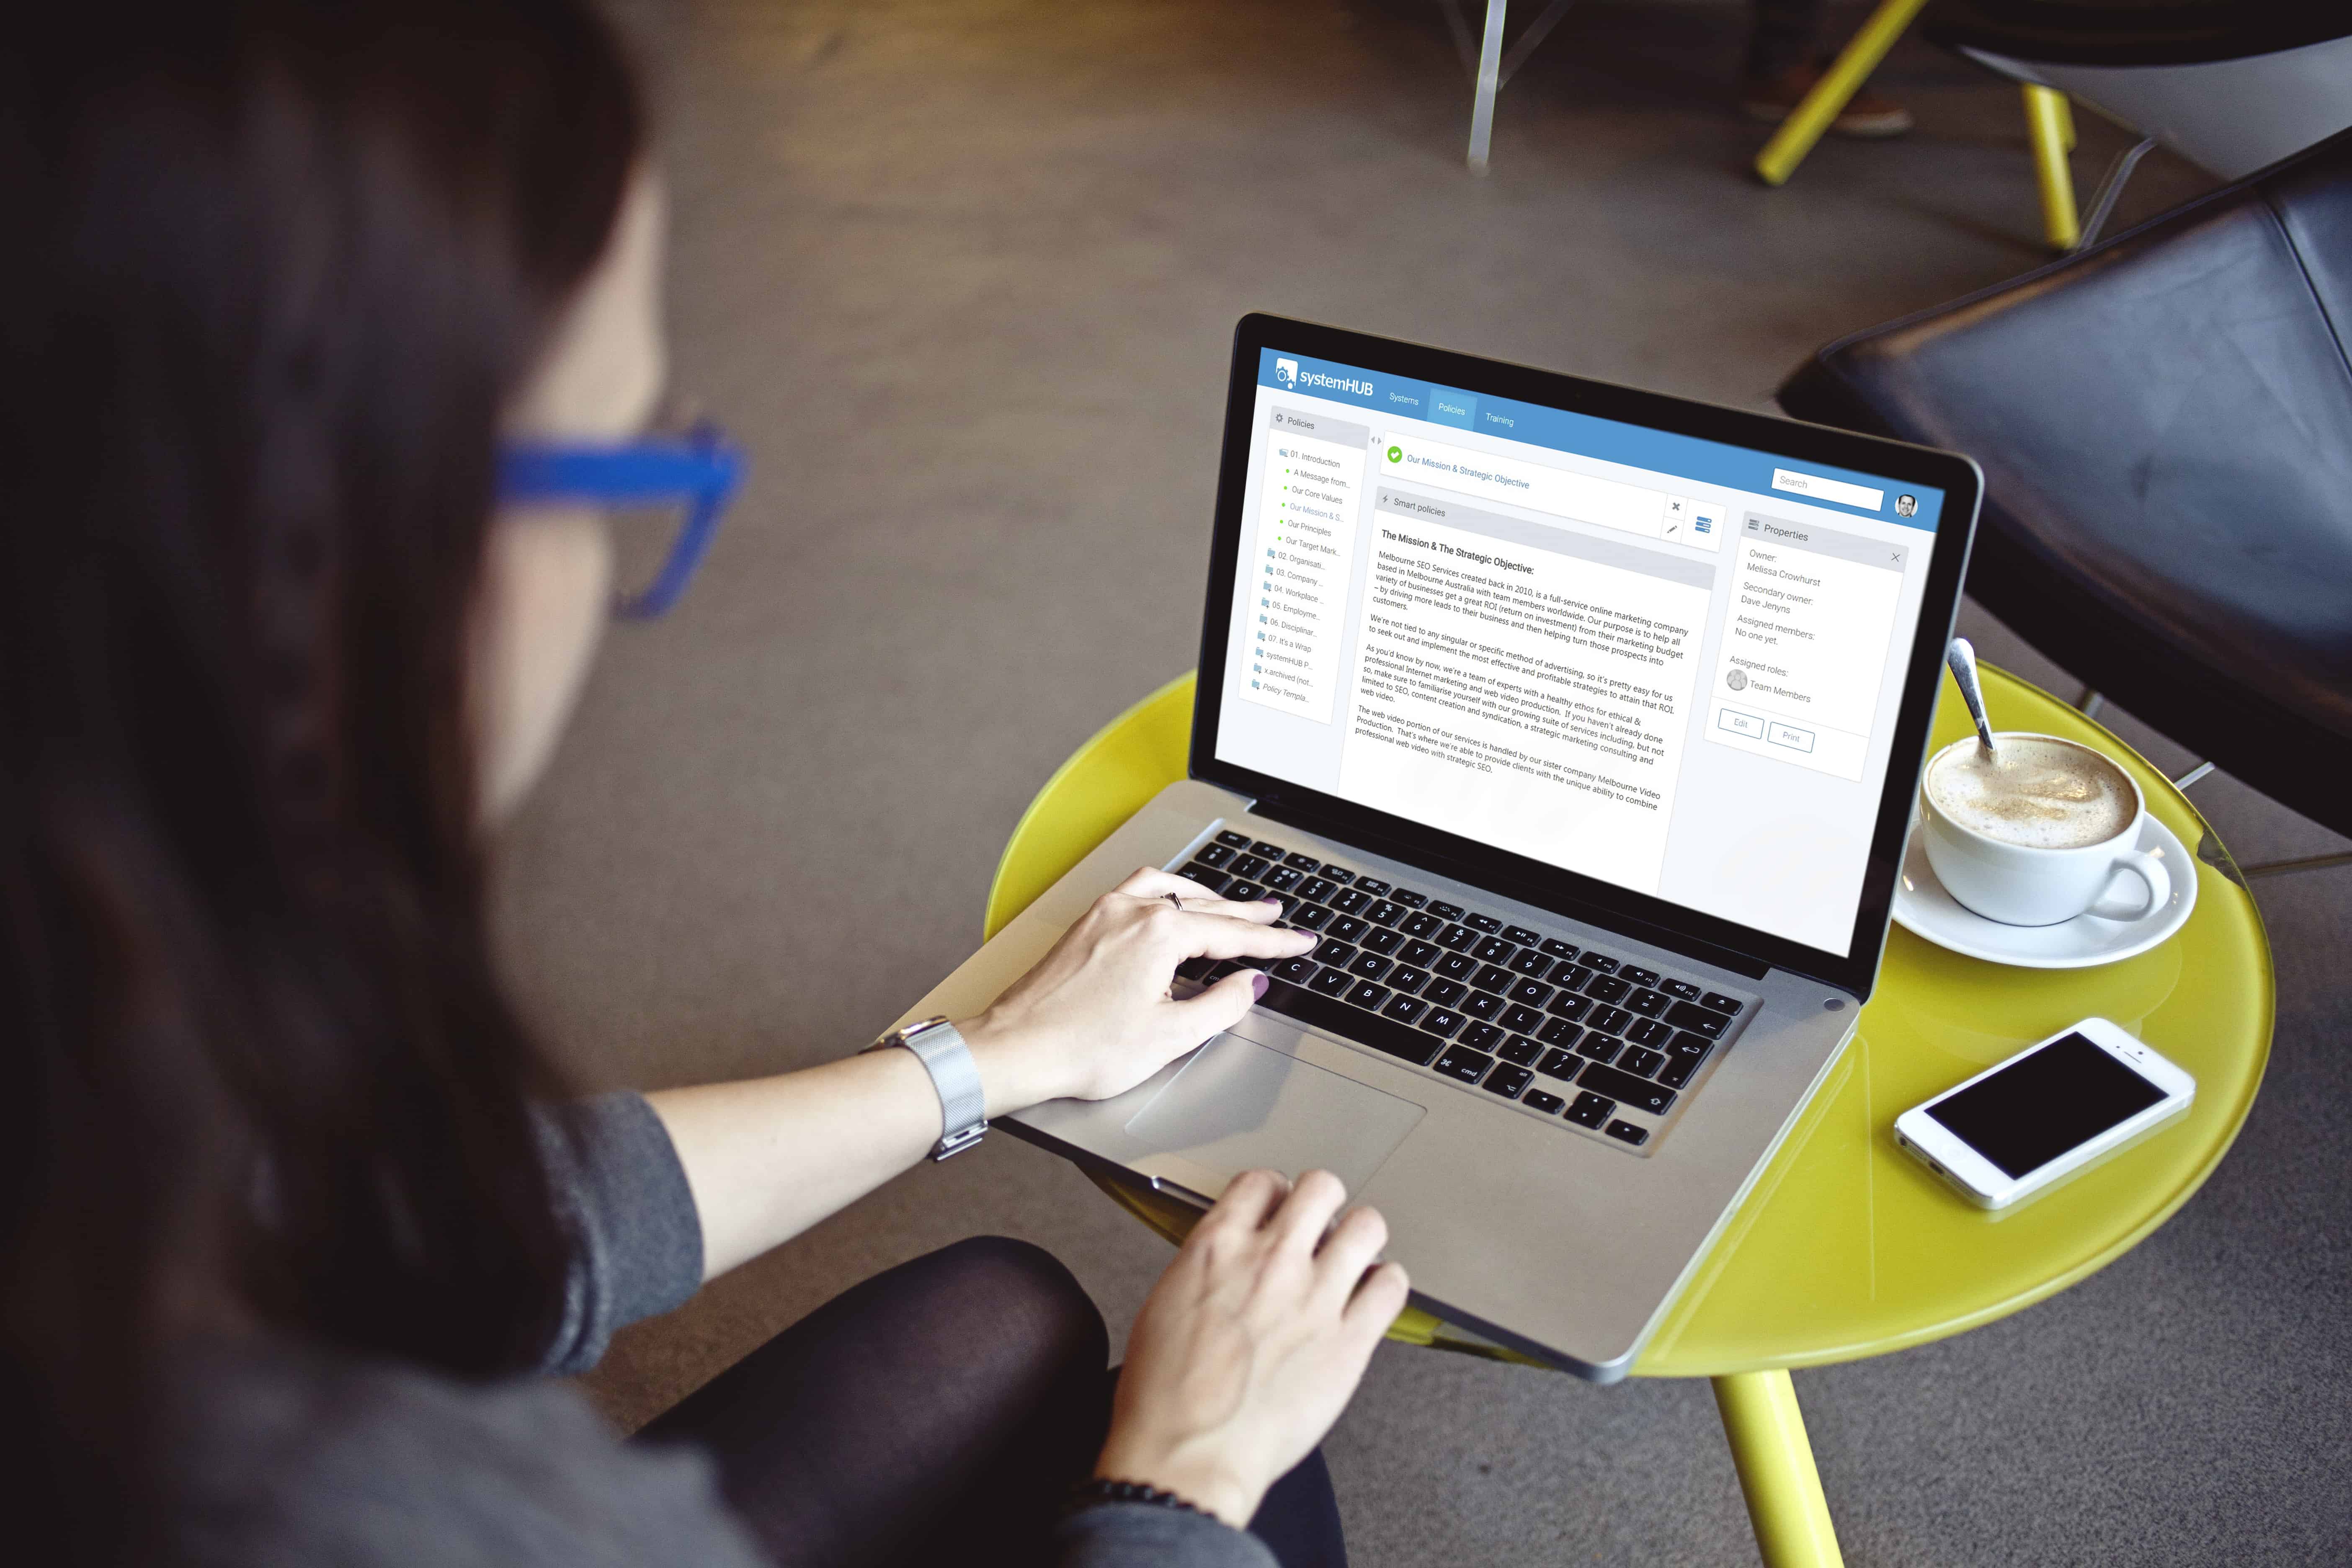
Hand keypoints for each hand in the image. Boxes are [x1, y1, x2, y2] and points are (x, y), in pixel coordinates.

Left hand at [959, 867, 1315, 1114]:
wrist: (1015, 1049)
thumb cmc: (1081, 1047)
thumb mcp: (1170, 1037)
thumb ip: (1220, 1006)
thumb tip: (1248, 986)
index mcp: (1158, 934)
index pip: (1233, 934)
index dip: (1273, 941)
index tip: (1300, 942)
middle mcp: (1131, 911)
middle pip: (1204, 906)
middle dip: (1246, 913)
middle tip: (1276, 915)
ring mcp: (1104, 914)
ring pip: (1168, 890)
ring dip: (1205, 897)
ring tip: (1230, 905)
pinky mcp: (1084, 926)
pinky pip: (1136, 893)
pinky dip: (1165, 894)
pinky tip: (1168, 906)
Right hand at [1094, 1170, 1408, 1526]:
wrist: (1188, 1452)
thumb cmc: (1165, 1395)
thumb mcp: (1165, 1304)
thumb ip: (1207, 1269)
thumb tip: (1229, 1262)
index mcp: (1218, 1247)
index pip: (1261, 1182)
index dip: (1274, 1193)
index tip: (1278, 1209)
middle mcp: (1271, 1259)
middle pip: (1322, 1186)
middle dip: (1323, 1203)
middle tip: (1320, 1227)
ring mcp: (1316, 1296)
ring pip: (1366, 1225)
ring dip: (1360, 1237)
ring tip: (1353, 1257)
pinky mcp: (1350, 1339)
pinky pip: (1392, 1285)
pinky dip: (1387, 1284)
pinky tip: (1373, 1296)